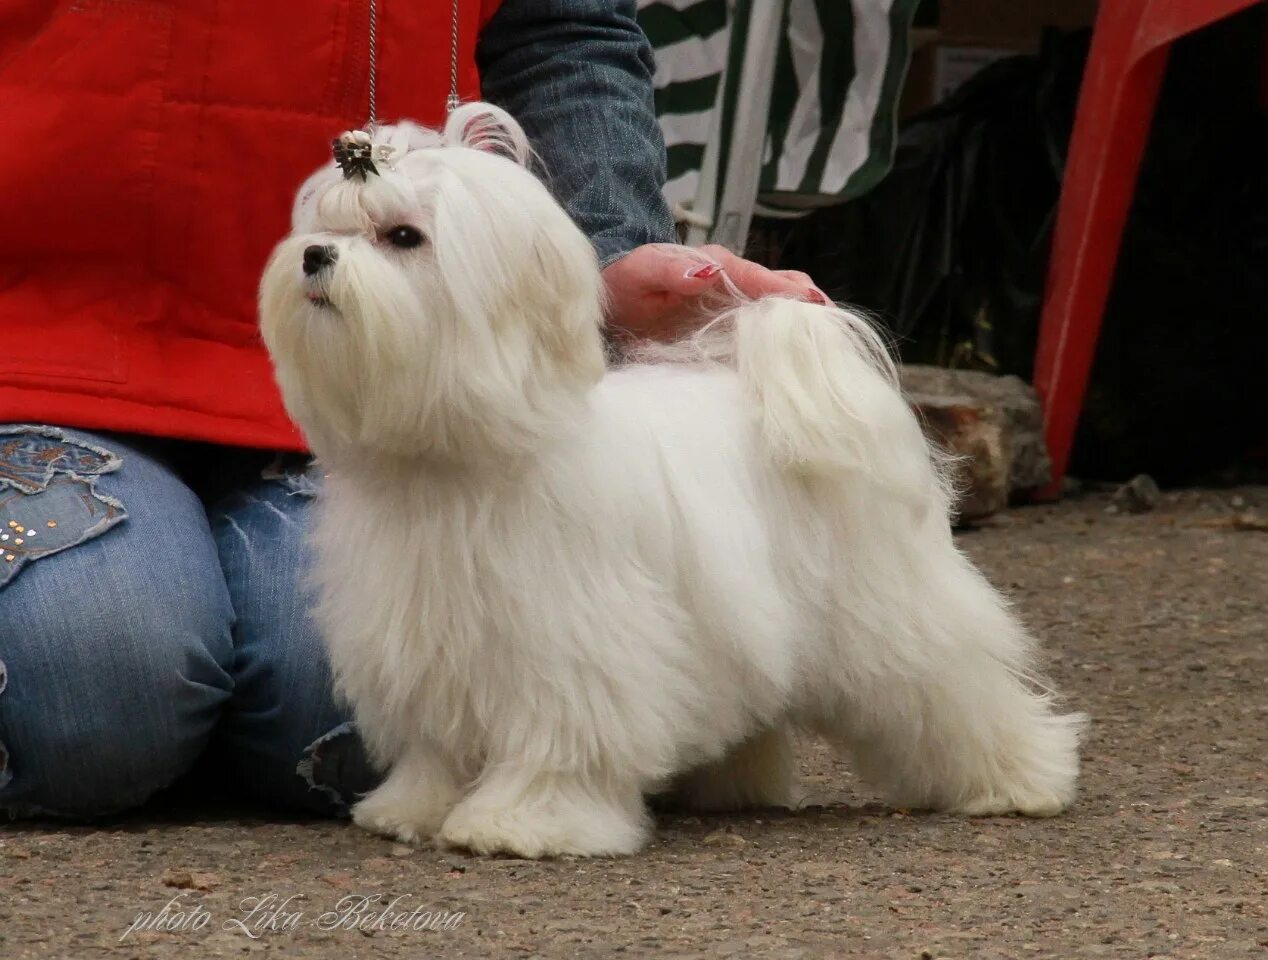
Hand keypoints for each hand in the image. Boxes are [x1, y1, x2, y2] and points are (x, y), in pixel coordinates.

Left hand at [600, 243, 827, 342]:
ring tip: (826, 352)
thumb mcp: (641, 270)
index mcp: (720, 266)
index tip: (816, 307)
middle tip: (833, 332)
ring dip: (803, 328)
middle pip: (786, 290)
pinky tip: (793, 368)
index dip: (790, 293)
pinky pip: (763, 337)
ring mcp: (737, 308)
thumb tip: (708, 269)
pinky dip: (781, 347)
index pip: (762, 278)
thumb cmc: (627, 279)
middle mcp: (736, 284)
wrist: (616, 299)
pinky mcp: (731, 330)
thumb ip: (669, 268)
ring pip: (781, 313)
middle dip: (811, 307)